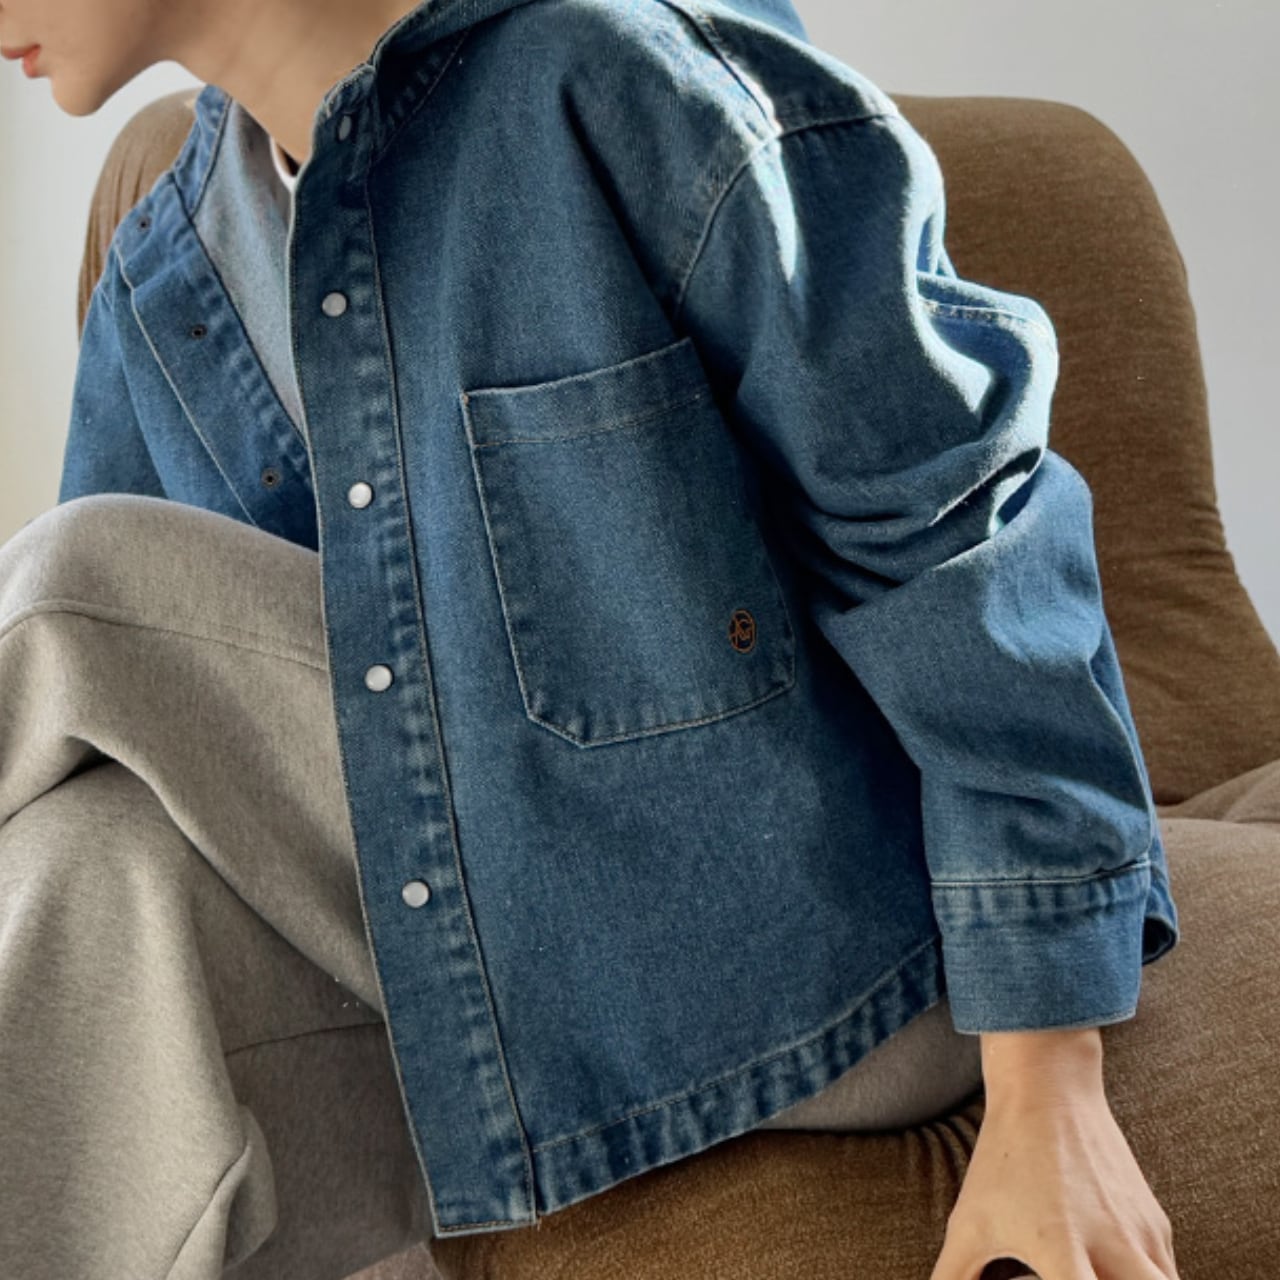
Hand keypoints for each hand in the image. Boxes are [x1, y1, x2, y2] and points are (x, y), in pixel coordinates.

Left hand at [929, 1034, 1180, 1279]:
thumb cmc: (1004, 1161)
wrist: (1049, 1090)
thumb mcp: (969, 1222)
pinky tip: (1113, 1275)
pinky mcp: (1159, 1225)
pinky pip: (1167, 1273)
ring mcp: (1144, 1235)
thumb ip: (953, 1276)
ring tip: (1094, 1276)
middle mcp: (1114, 1245)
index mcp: (1059, 1246)